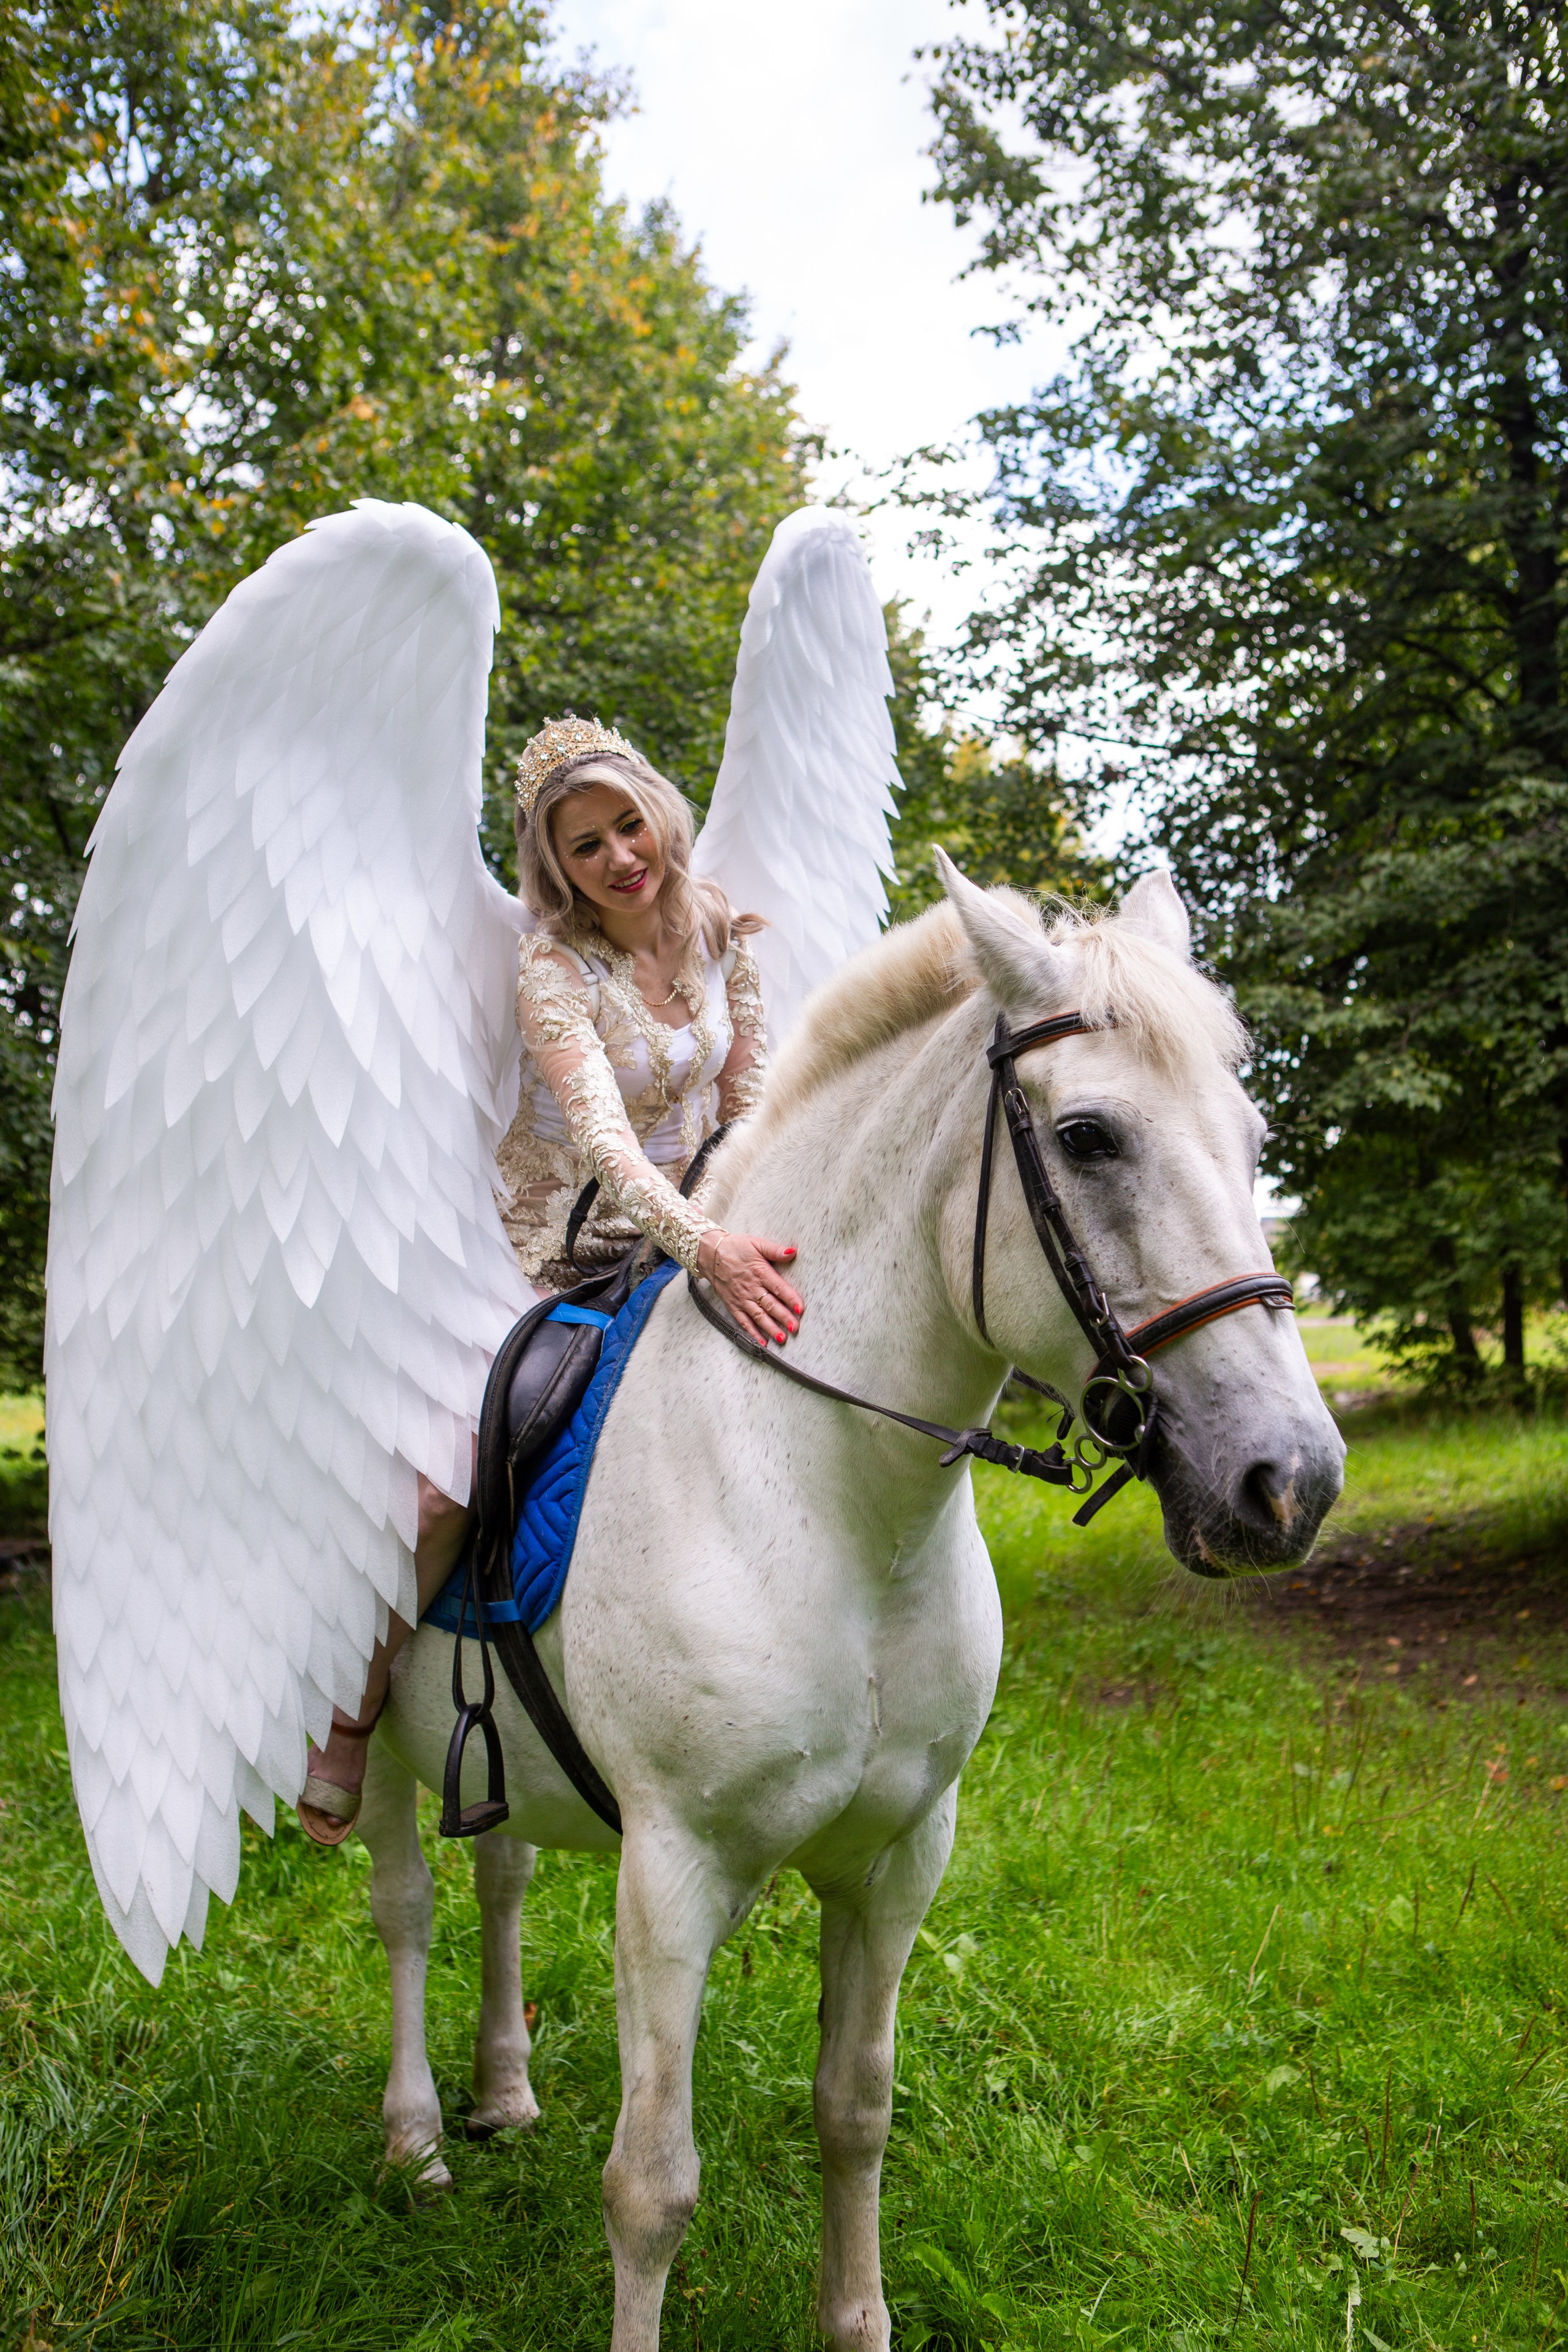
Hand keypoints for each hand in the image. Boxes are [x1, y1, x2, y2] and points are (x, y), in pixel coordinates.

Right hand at [696, 1228, 803, 1347]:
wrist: (710, 1253)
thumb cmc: (736, 1247)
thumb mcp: (756, 1243)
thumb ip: (775, 1250)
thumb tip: (793, 1252)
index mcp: (760, 1272)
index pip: (778, 1288)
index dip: (790, 1298)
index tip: (800, 1308)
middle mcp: (751, 1288)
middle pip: (770, 1305)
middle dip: (783, 1317)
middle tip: (795, 1328)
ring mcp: (741, 1299)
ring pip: (758, 1316)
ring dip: (770, 1328)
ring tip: (782, 1338)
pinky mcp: (733, 1305)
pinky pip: (743, 1321)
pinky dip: (752, 1333)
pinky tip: (762, 1342)